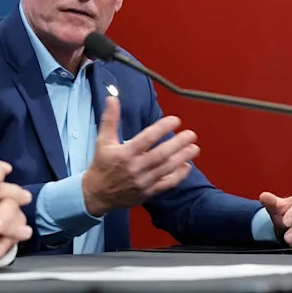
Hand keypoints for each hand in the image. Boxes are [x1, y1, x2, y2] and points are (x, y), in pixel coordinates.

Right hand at [81, 96, 199, 216]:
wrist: (97, 193)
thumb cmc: (101, 164)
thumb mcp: (102, 140)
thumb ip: (110, 119)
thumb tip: (112, 99)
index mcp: (124, 153)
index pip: (147, 138)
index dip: (163, 128)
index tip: (176, 120)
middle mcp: (135, 168)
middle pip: (161, 154)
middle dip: (178, 143)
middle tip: (191, 134)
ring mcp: (143, 181)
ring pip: (166, 168)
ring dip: (182, 158)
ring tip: (194, 148)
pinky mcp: (148, 192)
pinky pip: (166, 184)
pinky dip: (178, 176)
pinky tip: (187, 166)